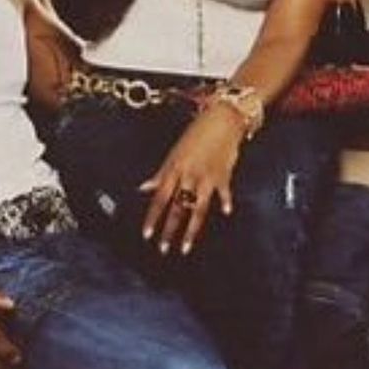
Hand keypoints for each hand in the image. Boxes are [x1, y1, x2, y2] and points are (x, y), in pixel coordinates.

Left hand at [139, 104, 244, 255]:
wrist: (221, 119)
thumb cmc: (196, 135)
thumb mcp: (174, 153)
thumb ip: (161, 174)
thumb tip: (143, 188)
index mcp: (174, 169)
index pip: (159, 198)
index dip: (152, 217)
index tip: (146, 235)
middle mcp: (188, 175)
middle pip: (177, 208)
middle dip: (169, 230)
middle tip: (163, 249)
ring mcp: (206, 176)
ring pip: (197, 208)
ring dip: (191, 230)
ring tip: (185, 247)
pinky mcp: (224, 175)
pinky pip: (223, 192)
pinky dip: (225, 202)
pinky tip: (225, 213)